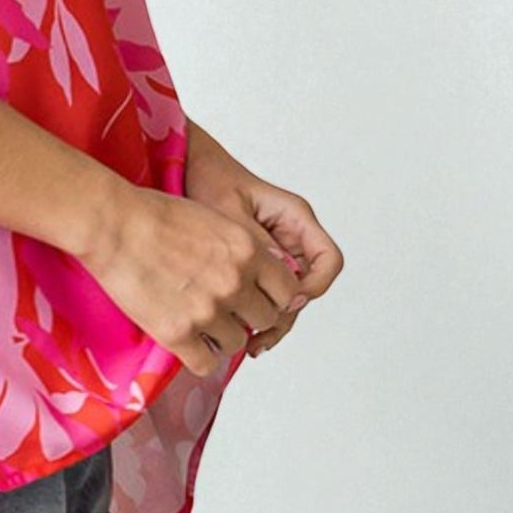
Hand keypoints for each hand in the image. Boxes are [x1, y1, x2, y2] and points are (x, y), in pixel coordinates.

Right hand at [73, 178, 304, 377]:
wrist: (110, 223)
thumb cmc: (151, 214)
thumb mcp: (212, 218)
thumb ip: (240, 250)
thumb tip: (256, 275)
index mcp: (246, 250)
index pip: (287, 290)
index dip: (271, 294)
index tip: (254, 294)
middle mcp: (234, 282)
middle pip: (265, 319)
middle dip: (247, 314)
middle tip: (224, 307)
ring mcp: (207, 311)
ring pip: (236, 342)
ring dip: (221, 335)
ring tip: (197, 319)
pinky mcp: (178, 333)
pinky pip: (206, 364)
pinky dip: (198, 355)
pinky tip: (184, 339)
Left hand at [183, 120, 344, 358]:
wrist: (185, 168)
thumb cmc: (208, 177)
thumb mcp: (229, 208)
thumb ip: (255, 240)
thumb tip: (280, 275)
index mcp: (295, 217)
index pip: (327, 260)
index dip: (315, 285)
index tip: (287, 301)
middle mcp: (291, 237)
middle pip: (308, 286)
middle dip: (288, 314)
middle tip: (262, 336)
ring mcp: (276, 252)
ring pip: (288, 296)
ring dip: (274, 321)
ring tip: (251, 344)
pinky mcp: (256, 265)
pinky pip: (267, 294)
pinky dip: (257, 313)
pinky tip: (241, 333)